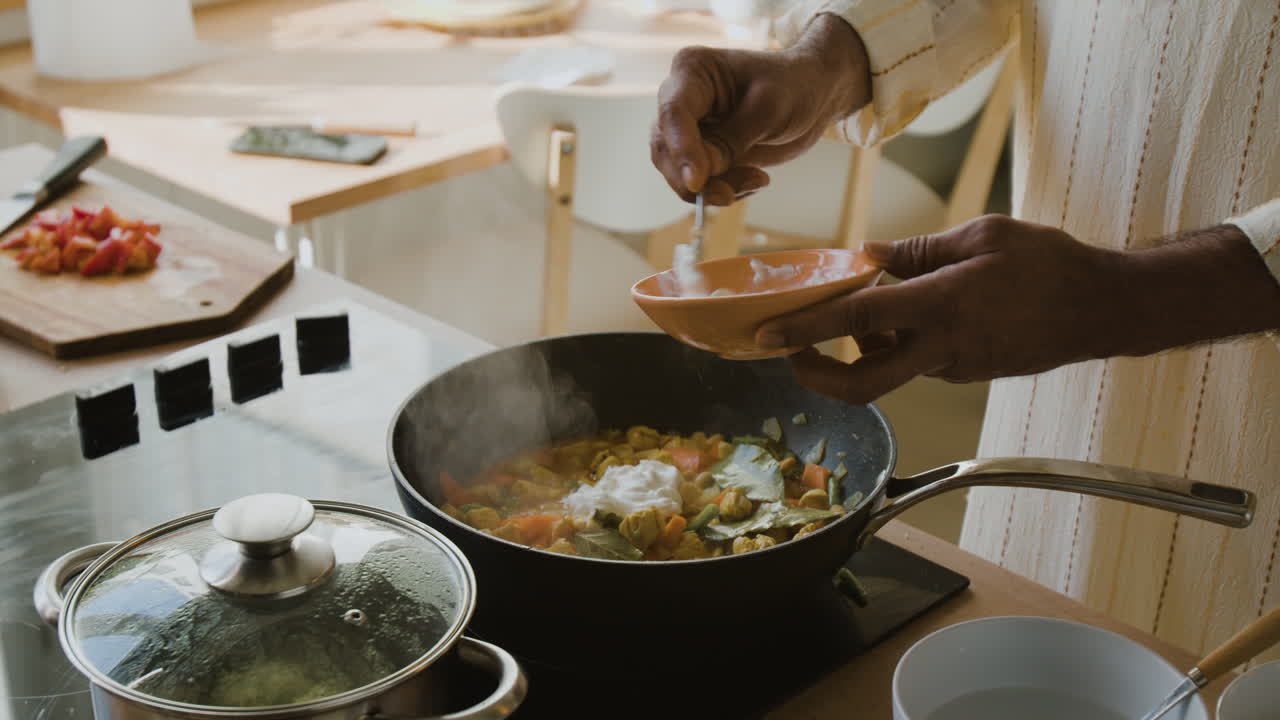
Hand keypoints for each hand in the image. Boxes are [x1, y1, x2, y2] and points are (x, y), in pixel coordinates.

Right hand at [650, 14, 870, 205]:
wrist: (813, 94)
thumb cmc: (794, 87)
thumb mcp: (769, 109)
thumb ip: (732, 140)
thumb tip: (699, 177)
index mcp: (693, 71)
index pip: (673, 111)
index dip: (681, 148)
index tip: (697, 180)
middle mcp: (681, 99)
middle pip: (666, 148)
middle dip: (695, 178)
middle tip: (729, 195)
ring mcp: (688, 129)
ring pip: (678, 172)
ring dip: (713, 188)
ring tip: (757, 181)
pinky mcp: (701, 153)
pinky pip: (699, 182)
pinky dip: (723, 190)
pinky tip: (754, 181)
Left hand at [754, 215, 1124, 403]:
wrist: (1103, 309)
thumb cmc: (1048, 264)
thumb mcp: (980, 235)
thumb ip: (918, 249)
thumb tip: (868, 253)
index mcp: (940, 305)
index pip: (855, 321)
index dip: (804, 331)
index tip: (765, 336)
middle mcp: (941, 348)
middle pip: (862, 384)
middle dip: (816, 374)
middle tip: (792, 352)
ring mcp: (954, 368)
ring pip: (889, 368)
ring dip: (864, 346)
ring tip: (869, 304)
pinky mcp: (966, 374)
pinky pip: (916, 362)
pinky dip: (898, 341)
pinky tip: (914, 309)